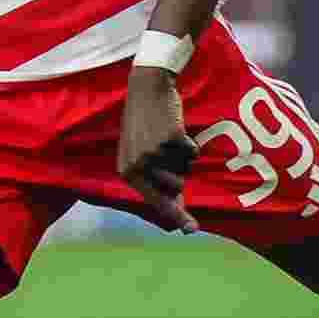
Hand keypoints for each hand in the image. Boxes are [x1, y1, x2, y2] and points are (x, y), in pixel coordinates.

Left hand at [113, 71, 196, 231]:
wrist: (147, 87)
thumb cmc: (145, 125)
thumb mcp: (142, 155)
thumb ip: (157, 184)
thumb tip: (179, 215)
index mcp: (127, 171)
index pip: (155, 201)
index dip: (176, 215)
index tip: (192, 230)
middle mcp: (138, 164)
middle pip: (175, 185)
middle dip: (178, 171)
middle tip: (164, 148)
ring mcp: (154, 151)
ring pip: (185, 169)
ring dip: (182, 157)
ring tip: (166, 138)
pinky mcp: (170, 138)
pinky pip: (192, 151)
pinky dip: (189, 143)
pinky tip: (174, 129)